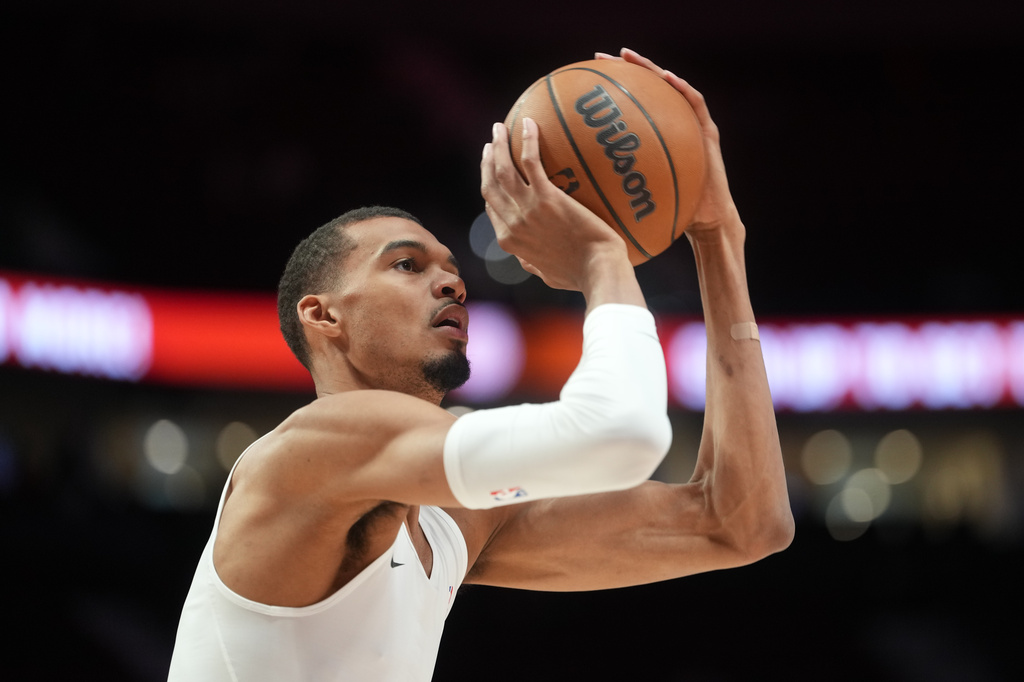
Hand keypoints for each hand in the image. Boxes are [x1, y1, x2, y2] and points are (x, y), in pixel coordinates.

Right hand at [480, 117, 634, 295]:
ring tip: (500, 128)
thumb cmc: (580, 275)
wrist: (598, 271)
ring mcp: (527, 209)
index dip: (489, 185)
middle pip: (490, 184)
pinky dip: (526, 140)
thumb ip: (532, 265)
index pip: (491, 206)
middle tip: (491, 143)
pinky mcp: (547, 198)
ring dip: (498, 145)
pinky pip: (530, 162)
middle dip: (486, 161)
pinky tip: (529, 123)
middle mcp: (512, 223)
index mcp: (510, 240)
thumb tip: (527, 261)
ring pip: (503, 170)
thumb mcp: (547, 274)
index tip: (492, 171)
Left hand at [596, 48, 741, 238]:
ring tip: (630, 56)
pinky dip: (682, 88)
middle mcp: (669, 126)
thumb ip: (612, 184)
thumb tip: (573, 189)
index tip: (582, 81)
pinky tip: (668, 78)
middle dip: (622, 70)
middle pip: (645, 89)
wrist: (704, 221)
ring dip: (650, 69)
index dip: (606, 91)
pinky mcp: (707, 132)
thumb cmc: (668, 211)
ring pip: (669, 88)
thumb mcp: (633, 195)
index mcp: (651, 137)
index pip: (627, 106)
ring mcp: (689, 126)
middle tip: (599, 57)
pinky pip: (696, 104)